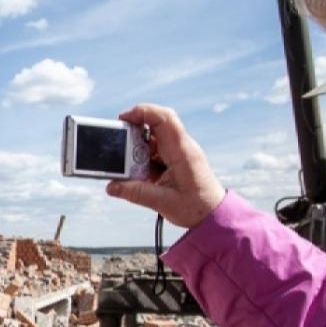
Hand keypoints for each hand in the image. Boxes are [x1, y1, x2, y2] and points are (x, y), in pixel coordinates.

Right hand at [105, 104, 225, 227]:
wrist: (213, 214)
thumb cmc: (196, 207)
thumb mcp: (162, 202)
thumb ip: (135, 193)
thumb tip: (112, 186)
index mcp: (182, 152)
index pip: (164, 118)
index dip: (142, 112)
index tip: (123, 119)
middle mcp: (182, 147)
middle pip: (156, 125)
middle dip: (134, 134)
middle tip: (120, 149)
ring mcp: (179, 152)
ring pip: (154, 139)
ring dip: (138, 150)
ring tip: (132, 170)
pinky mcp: (176, 159)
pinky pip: (156, 151)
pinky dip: (144, 159)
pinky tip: (142, 176)